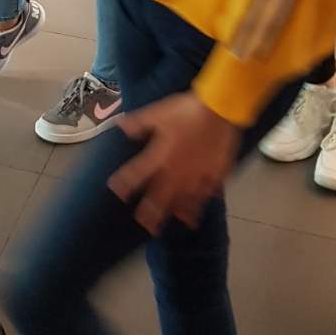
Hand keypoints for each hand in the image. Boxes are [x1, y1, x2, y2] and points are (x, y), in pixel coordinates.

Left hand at [108, 92, 241, 234]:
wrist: (218, 111)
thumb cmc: (186, 111)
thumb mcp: (158, 113)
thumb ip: (139, 123)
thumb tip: (121, 127)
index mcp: (159, 156)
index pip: (137, 174)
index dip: (125, 183)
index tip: (117, 192)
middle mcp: (175, 171)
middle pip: (160, 196)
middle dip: (150, 211)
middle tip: (144, 224)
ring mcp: (195, 176)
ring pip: (183, 200)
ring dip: (175, 212)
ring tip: (172, 224)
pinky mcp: (214, 175)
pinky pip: (206, 195)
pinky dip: (200, 204)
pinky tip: (198, 211)